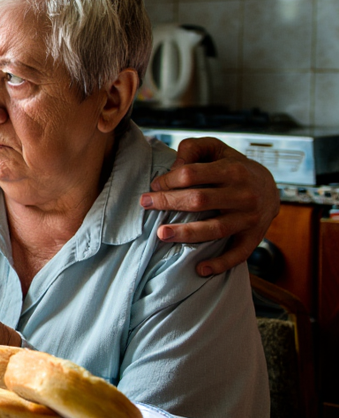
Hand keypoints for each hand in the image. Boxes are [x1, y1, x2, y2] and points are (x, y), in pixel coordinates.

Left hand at [143, 136, 279, 276]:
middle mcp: (243, 194)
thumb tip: (174, 167)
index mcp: (232, 170)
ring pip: (215, 228)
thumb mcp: (216, 149)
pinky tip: (200, 269)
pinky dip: (220, 264)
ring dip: (187, 233)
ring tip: (161, 234)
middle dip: (169, 202)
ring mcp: (249, 218)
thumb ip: (193, 148)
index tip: (154, 186)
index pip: (192, 174)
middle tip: (145, 204)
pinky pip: (238, 254)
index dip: (168, 180)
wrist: (271, 188)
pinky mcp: (253, 237)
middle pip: (199, 200)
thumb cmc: (232, 167)